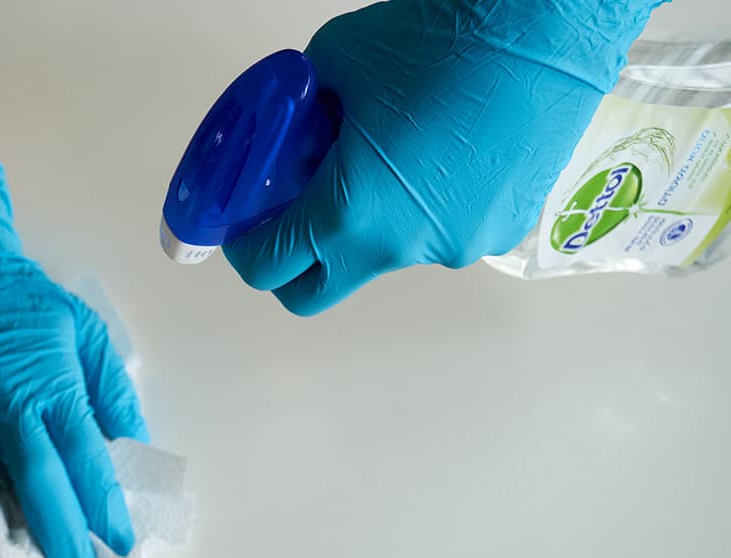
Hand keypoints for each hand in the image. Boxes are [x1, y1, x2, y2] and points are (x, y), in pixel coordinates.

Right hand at [0, 147, 147, 557]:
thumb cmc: (26, 300)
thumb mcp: (86, 331)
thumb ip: (111, 390)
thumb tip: (134, 444)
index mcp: (50, 386)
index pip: (84, 460)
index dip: (104, 508)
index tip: (121, 546)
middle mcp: (3, 408)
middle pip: (35, 488)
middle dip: (60, 544)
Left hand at [224, 0, 660, 314]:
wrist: (547, 30)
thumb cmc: (437, 40)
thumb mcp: (334, 62)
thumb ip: (300, 114)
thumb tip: (296, 131)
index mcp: (350, 213)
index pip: (269, 267)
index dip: (245, 248)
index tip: (245, 227)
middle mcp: (400, 249)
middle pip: (316, 292)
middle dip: (292, 265)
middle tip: (292, 216)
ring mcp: (453, 248)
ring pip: (383, 257)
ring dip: (366, 226)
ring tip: (387, 160)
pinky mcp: (499, 235)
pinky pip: (437, 235)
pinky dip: (421, 212)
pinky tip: (440, 159)